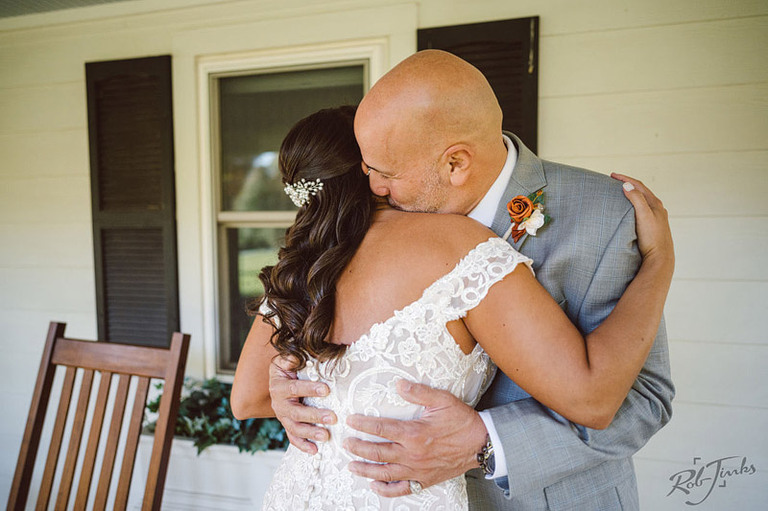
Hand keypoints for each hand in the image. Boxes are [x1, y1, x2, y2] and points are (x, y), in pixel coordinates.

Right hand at [268, 356, 336, 453]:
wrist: (279, 378)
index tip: (327, 390)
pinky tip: (315, 451)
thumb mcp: (289, 358)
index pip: (294, 388)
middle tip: (332, 417)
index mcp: (279, 385)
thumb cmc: (289, 366)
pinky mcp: (288, 424)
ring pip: (294, 427)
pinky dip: (302, 445)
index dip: (310, 389)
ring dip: (310, 433)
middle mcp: (278, 403)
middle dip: (314, 415)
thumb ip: (295, 356)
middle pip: (295, 412)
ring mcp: (282, 416)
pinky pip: (293, 437)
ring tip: (326, 435)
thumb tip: (305, 353)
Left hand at [343, 380, 486, 496]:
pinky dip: (386, 489)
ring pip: (384, 473)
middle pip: (377, 453)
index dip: (363, 425)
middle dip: (358, 448)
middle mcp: (412, 455)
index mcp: (414, 433)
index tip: (350, 421)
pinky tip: (374, 485)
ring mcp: (417, 470)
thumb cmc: (462, 421)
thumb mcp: (442, 400)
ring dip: (365, 470)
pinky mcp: (424, 480)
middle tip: (345, 442)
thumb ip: (419, 392)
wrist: (481, 444)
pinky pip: (401, 489)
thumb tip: (398, 384)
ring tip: (351, 465)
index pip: (381, 429)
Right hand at [612, 173, 674, 268]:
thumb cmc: (651, 238)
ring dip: (631, 196)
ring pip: (642, 202)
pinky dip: (633, 207)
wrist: (659, 258)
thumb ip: (636, 199)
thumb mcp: (643, 215)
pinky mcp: (652, 228)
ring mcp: (656, 219)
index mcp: (655, 204)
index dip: (625, 179)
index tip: (612, 176)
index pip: (638, 186)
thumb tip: (626, 185)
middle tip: (614, 182)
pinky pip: (641, 212)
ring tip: (620, 194)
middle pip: (641, 192)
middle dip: (628, 185)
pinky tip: (628, 212)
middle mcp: (657, 210)